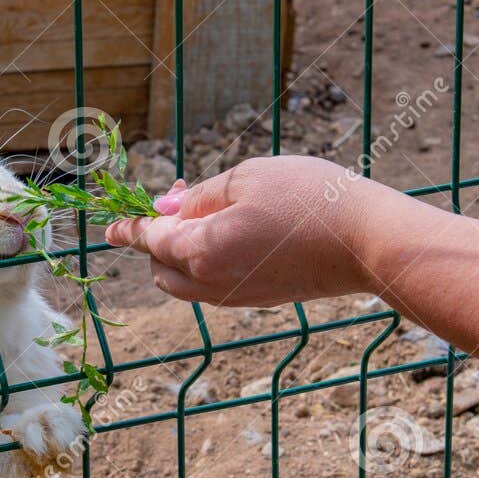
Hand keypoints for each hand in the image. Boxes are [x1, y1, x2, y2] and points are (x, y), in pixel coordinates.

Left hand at [105, 156, 387, 306]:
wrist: (369, 241)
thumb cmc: (310, 200)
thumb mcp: (247, 178)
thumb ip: (198, 195)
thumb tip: (165, 209)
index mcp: (200, 251)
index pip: (149, 238)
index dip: (127, 227)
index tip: (109, 226)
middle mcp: (211, 283)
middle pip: (161, 266)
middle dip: (157, 238)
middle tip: (180, 197)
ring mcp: (236, 297)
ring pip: (185, 282)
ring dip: (180, 254)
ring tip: (207, 214)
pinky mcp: (259, 299)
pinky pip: (213, 286)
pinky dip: (206, 263)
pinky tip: (231, 234)